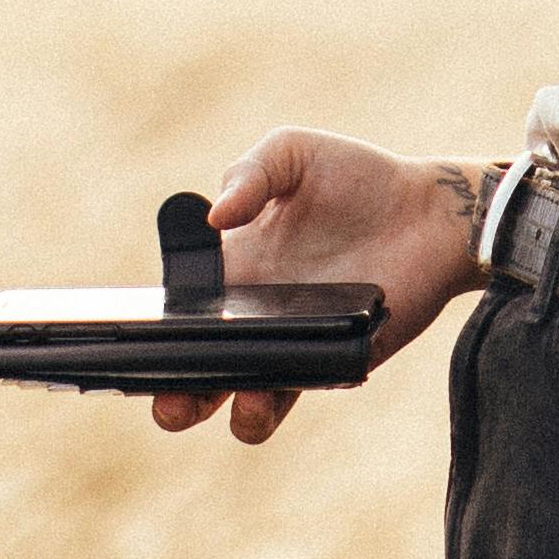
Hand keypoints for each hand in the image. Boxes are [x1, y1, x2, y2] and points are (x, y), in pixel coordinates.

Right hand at [145, 127, 494, 446]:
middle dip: (167, 391)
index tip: (126, 341)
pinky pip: (290, 395)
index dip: (145, 330)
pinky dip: (274, 399)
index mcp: (230, 266)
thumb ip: (250, 172)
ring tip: (231, 392)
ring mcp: (287, 343)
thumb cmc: (357, 177)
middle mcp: (250, 313)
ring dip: (217, 406)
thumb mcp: (294, 152)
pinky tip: (281, 378)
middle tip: (166, 391)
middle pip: (190, 369)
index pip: (174, 310)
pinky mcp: (329, 364)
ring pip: (234, 398)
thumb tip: (214, 218)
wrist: (432, 212)